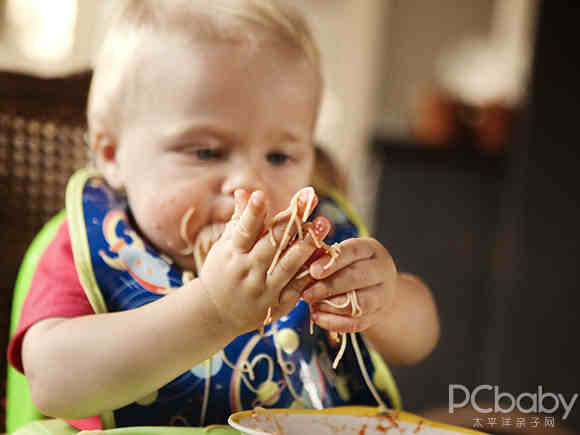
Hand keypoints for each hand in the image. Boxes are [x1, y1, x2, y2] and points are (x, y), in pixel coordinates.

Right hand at [198, 188, 330, 334]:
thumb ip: (239, 220)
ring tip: (324, 225)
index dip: (252, 213)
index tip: (261, 194)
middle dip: (291, 223)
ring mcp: (263, 290)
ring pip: (288, 265)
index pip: (243, 230)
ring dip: (307, 244)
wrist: (216, 314)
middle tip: (308, 203)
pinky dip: (311, 271)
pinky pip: (298, 287)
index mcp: (231, 253)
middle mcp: (247, 271)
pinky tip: (326, 256)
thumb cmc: (221, 271)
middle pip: (271, 245)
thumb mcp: (224, 246)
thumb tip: (243, 191)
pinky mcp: (277, 305)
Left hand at [302, 237, 396, 332]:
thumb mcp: (343, 256)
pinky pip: (357, 323)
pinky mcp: (377, 316)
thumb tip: (304, 267)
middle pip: (357, 278)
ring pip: (359, 303)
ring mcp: (383, 295)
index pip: (353, 251)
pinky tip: (318, 318)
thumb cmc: (352, 267)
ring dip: (331, 306)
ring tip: (312, 306)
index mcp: (371, 249)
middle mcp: (381, 270)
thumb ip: (326, 258)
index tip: (313, 271)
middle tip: (307, 294)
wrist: (377, 289)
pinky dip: (335, 322)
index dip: (332, 262)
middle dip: (329, 286)